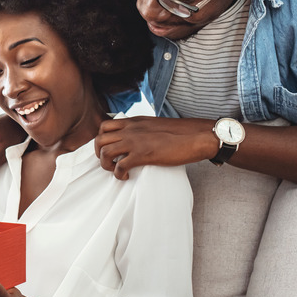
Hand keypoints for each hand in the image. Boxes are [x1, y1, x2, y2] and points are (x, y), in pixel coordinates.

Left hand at [94, 116, 216, 178]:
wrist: (196, 136)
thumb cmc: (180, 133)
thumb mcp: (154, 125)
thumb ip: (142, 129)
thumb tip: (136, 140)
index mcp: (133, 121)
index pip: (105, 125)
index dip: (101, 140)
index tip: (108, 150)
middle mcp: (130, 129)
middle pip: (99, 139)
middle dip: (99, 153)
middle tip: (109, 162)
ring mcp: (135, 141)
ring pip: (105, 152)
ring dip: (106, 165)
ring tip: (116, 170)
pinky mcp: (143, 155)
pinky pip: (119, 166)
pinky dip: (119, 174)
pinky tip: (126, 176)